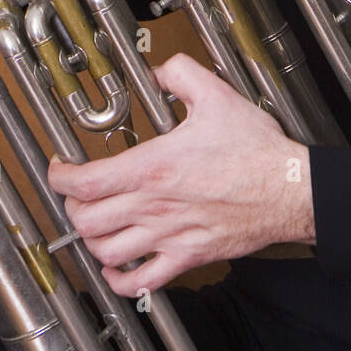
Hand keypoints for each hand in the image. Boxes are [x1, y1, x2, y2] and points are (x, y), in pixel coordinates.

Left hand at [47, 52, 314, 294]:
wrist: (290, 189)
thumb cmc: (257, 151)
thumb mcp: (217, 96)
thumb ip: (181, 74)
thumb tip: (161, 69)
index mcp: (154, 167)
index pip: (86, 181)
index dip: (61, 177)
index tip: (61, 169)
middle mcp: (154, 206)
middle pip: (87, 219)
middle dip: (73, 206)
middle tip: (79, 195)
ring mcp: (169, 236)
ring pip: (107, 252)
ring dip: (92, 240)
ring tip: (95, 226)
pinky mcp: (189, 257)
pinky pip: (143, 281)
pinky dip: (120, 280)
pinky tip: (117, 268)